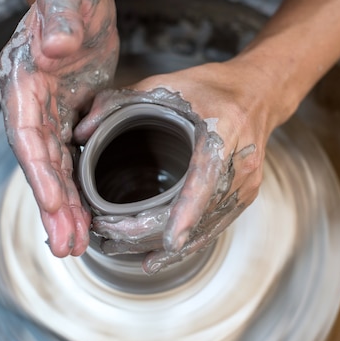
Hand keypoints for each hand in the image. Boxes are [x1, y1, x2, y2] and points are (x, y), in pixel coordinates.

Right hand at [0, 0, 118, 256]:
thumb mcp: (68, 1)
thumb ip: (59, 22)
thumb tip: (54, 50)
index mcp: (24, 84)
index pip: (28, 137)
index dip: (40, 175)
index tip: (54, 208)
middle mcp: (31, 107)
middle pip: (40, 165)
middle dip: (53, 207)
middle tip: (68, 246)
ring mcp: (48, 116)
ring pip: (56, 170)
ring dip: (65, 209)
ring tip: (77, 244)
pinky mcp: (69, 119)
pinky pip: (72, 161)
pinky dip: (78, 190)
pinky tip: (86, 215)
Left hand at [75, 61, 288, 273]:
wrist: (257, 96)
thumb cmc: (211, 88)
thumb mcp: (164, 85)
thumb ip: (119, 103)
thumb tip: (82, 134)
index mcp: (223, 134)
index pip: (206, 181)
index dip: (188, 213)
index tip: (170, 243)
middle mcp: (240, 167)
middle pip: (199, 214)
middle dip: (153, 233)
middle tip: (109, 235)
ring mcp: (245, 187)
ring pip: (205, 229)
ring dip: (164, 244)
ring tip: (121, 247)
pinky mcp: (244, 198)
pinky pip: (213, 228)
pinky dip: (185, 243)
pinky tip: (158, 255)